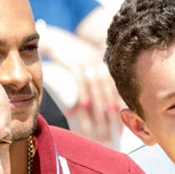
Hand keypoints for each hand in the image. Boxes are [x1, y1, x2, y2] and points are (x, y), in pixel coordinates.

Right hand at [40, 26, 120, 143]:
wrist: (55, 39)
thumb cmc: (70, 57)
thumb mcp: (87, 67)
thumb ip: (95, 85)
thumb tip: (97, 112)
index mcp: (107, 65)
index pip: (117, 91)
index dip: (120, 112)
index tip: (119, 131)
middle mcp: (101, 62)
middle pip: (108, 91)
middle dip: (109, 115)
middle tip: (107, 134)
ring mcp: (87, 60)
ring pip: (96, 87)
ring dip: (98, 107)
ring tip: (98, 123)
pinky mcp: (73, 60)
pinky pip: (80, 78)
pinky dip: (83, 93)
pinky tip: (83, 106)